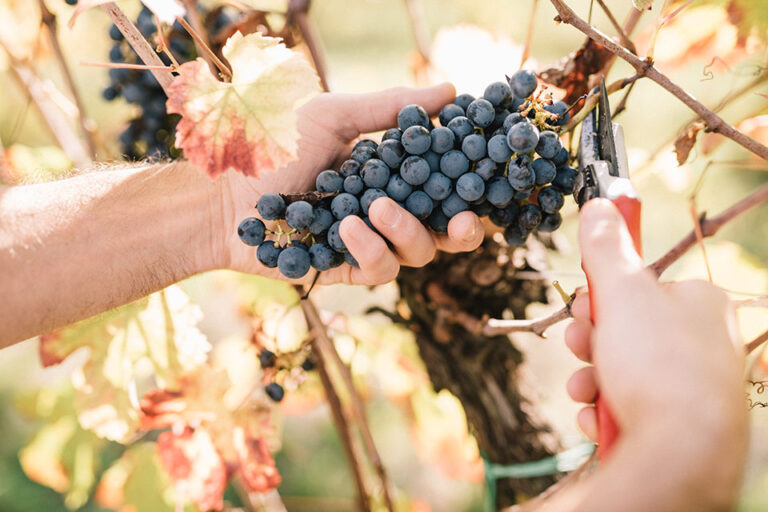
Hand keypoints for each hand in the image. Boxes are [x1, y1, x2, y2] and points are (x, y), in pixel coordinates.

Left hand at [216, 84, 484, 283]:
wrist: (222, 191)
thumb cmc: (273, 145)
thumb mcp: (334, 116)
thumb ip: (391, 108)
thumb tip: (451, 91)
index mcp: (391, 173)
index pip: (444, 184)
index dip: (469, 186)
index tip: (485, 177)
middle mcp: (387, 210)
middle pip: (444, 232)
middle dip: (463, 230)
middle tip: (463, 220)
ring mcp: (368, 242)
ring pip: (417, 253)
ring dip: (406, 231)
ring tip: (377, 208)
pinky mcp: (346, 269)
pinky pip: (379, 269)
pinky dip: (369, 248)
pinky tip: (347, 228)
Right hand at [565, 199, 745, 445]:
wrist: (682, 454)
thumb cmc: (659, 365)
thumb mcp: (622, 292)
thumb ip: (606, 249)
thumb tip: (600, 204)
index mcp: (700, 303)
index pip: (641, 286)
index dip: (603, 294)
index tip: (583, 303)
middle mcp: (703, 343)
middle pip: (627, 329)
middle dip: (590, 341)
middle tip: (581, 347)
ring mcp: (693, 388)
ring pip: (623, 371)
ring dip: (591, 377)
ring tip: (585, 390)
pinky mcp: (678, 425)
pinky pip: (631, 407)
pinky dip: (607, 410)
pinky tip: (599, 418)